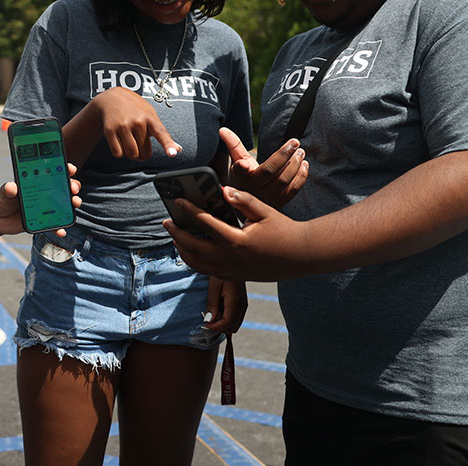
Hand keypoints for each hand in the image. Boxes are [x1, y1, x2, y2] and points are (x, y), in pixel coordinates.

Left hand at [0, 164, 82, 237]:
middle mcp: (45, 192)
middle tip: (73, 189)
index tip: (70, 169)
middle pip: (64, 187)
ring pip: (65, 204)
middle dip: (73, 186)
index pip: (54, 171)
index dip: (65, 168)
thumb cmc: (2, 201)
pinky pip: (56, 224)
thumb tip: (11, 187)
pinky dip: (60, 228)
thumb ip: (7, 190)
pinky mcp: (44, 221)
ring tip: (74, 204)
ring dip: (72, 203)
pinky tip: (61, 231)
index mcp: (37, 181)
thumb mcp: (3, 193)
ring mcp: (47, 207)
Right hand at [93, 87, 181, 159]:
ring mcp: (123, 126)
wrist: (111, 99)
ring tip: (130, 143)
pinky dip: (120, 153)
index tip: (172, 154)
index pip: (161, 133)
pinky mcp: (110, 131)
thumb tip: (177, 149)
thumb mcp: (150, 116)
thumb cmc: (135, 110)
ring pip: (131, 154)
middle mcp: (137, 121)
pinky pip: (118, 153)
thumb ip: (162, 134)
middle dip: (142, 154)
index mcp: (150, 117)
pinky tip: (120, 143)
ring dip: (131, 155)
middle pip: (144, 152)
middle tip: (139, 145)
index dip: (167, 144)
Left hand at [165, 186, 307, 281]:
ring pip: (197, 264)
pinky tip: (192, 251)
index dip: (189, 210)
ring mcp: (232, 271)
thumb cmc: (284, 230)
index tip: (178, 201)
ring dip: (183, 250)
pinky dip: (196, 262)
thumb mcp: (264, 211)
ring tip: (175, 237)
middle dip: (177, 233)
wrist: (301, 256)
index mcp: (237, 241)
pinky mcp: (236, 277)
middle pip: (193, 247)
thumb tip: (223, 190)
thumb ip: (243, 200)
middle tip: (166, 222)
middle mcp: (231, 259)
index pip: (206, 223)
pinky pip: (208, 272)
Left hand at [203, 276, 247, 333]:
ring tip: (213, 312)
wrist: (232, 261)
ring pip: (235, 325)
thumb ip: (212, 305)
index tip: (204, 325)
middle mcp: (242, 306)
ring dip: (223, 324)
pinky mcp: (242, 304)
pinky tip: (219, 311)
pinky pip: (236, 318)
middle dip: (219, 327)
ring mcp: (243, 305)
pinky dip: (227, 320)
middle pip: (232, 328)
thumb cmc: (221, 272)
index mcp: (235, 302)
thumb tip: (208, 321)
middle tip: (208, 318)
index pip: (226, 324)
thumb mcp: (213, 287)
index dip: (214, 327)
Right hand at [221, 127, 306, 206]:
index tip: (244, 163)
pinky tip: (304, 165)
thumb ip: (233, 145)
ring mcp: (266, 198)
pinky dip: (301, 177)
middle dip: (284, 155)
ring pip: (283, 181)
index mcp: (239, 177)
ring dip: (295, 165)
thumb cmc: (242, 177)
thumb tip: (223, 129)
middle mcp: (252, 190)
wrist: (249, 203)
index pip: (239, 171)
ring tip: (301, 152)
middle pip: (269, 172)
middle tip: (295, 142)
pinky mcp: (278, 203)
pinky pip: (292, 190)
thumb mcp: (236, 161)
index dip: (241, 167)